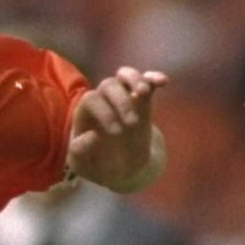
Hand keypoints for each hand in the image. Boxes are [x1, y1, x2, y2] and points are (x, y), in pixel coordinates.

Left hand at [65, 67, 167, 189]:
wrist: (124, 168)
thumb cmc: (99, 166)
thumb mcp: (84, 166)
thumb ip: (80, 153)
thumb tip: (92, 135)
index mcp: (84, 114)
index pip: (91, 100)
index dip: (104, 112)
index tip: (117, 132)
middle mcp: (101, 100)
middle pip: (108, 85)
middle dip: (122, 101)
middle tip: (132, 123)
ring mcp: (122, 97)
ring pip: (124, 76)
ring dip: (135, 80)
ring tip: (144, 92)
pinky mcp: (141, 99)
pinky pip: (146, 81)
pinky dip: (154, 78)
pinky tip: (163, 82)